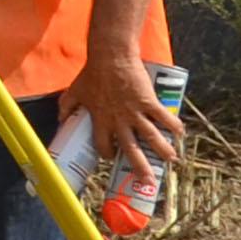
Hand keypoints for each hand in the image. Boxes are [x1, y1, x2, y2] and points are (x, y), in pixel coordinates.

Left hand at [75, 50, 175, 180]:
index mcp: (100, 120)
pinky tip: (180, 134)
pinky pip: (164, 117)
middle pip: (130, 149)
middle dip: (140, 168)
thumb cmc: (92, 73)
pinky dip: (173, 126)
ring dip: (162, 150)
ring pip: (151, 137)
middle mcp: (118, 120)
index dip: (107, 153)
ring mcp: (135, 112)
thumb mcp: (74, 91)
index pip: (103, 144)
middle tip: (149, 182)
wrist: (111, 56)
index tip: (113, 158)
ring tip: (171, 161)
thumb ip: (66, 107)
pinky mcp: (149, 101)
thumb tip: (60, 119)